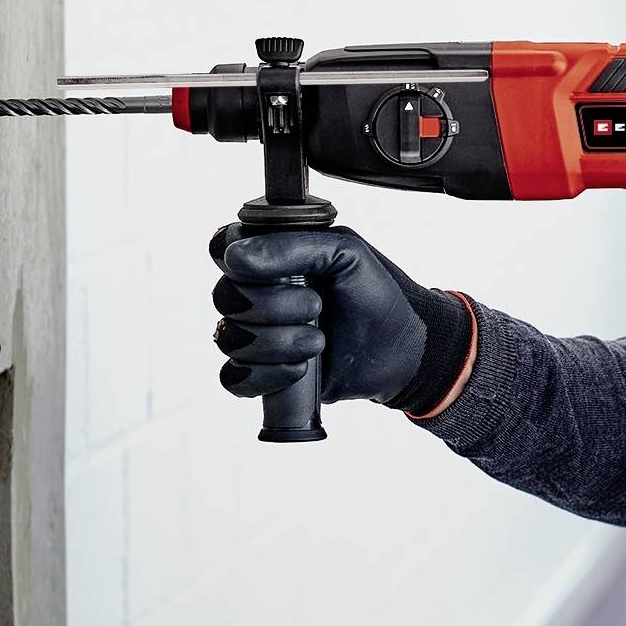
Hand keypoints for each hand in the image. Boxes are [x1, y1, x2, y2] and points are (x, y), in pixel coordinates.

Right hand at [208, 224, 472, 412]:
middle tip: (317, 307)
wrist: (402, 348)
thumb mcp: (345, 253)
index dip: (234, 260)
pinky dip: (265, 375)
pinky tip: (299, 369)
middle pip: (225, 296)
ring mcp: (256, 333)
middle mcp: (257, 292)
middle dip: (273, 306)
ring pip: (229, 338)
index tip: (269, 272)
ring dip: (277, 342)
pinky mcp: (262, 373)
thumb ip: (292, 246)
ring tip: (318, 341)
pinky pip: (233, 378)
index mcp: (273, 255)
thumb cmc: (376, 293)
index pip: (222, 247)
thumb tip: (236, 256)